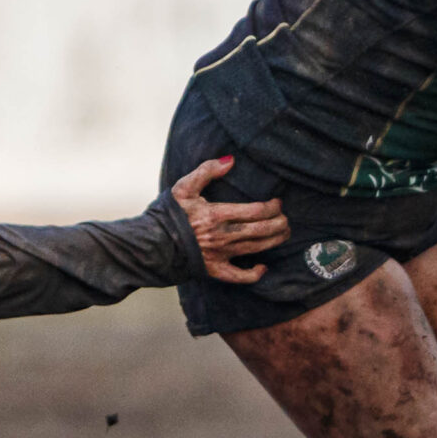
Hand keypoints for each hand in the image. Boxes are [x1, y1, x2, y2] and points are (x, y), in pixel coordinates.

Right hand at [170, 157, 286, 283]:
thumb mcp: (184, 187)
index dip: (271, 207)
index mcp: (216, 214)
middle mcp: (222, 236)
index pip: (255, 211)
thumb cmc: (168, 214)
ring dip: (274, 241)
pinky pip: (238, 276)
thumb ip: (207, 171)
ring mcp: (219, 255)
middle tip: (286, 219)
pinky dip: (253, 274)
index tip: (277, 203)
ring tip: (284, 233)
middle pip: (260, 230)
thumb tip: (230, 160)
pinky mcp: (214, 270)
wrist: (151, 243)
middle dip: (279, 224)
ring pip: (256, 249)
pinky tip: (263, 268)